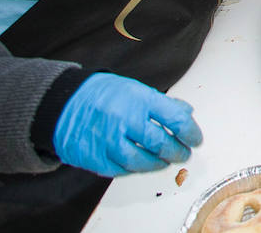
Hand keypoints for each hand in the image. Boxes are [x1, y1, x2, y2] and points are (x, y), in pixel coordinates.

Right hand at [54, 73, 202, 176]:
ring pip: (141, 161)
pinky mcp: (94, 157)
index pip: (175, 119)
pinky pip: (120, 170)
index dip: (190, 132)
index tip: (195, 139)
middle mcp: (125, 120)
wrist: (65, 103)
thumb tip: (186, 114)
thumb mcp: (137, 90)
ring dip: (158, 164)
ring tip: (165, 161)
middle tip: (183, 154)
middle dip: (177, 152)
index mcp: (140, 100)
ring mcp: (108, 140)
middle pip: (160, 143)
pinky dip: (134, 169)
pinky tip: (141, 164)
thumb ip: (163, 104)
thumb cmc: (105, 95)